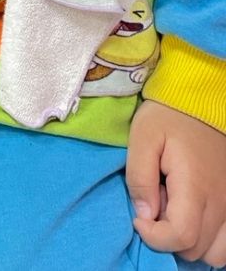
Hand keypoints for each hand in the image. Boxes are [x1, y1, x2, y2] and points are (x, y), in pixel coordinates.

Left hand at [127, 98, 225, 264]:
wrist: (200, 102)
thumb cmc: (167, 117)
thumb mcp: (142, 137)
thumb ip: (139, 177)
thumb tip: (143, 215)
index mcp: (196, 186)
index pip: (181, 236)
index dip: (154, 236)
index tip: (138, 217)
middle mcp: (220, 202)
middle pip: (194, 249)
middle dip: (167, 234)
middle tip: (156, 201)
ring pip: (213, 252)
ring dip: (188, 241)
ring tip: (173, 207)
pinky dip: (208, 241)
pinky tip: (190, 216)